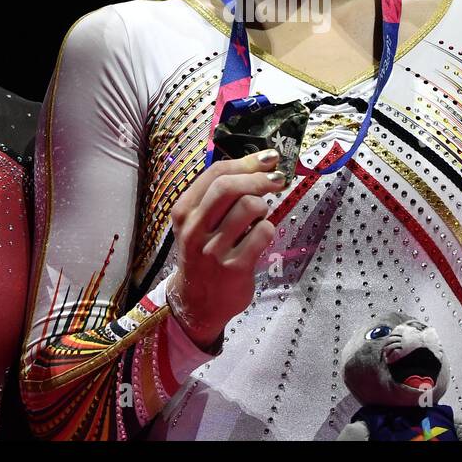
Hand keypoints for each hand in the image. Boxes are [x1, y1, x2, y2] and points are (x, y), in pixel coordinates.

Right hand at [166, 149, 287, 348]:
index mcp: (184, 212)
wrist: (197, 303)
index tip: (269, 158)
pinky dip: (268, 229)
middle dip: (258, 178)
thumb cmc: (203, 254)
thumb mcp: (198, 223)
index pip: (215, 174)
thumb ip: (218, 196)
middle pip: (228, 186)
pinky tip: (260, 237)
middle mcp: (195, 229)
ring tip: (259, 216)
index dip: (246, 162)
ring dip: (263, 206)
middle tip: (277, 179)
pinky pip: (262, 233)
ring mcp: (213, 250)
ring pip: (248, 207)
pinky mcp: (235, 268)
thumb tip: (258, 163)